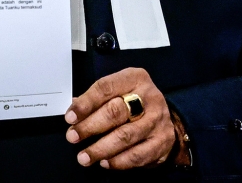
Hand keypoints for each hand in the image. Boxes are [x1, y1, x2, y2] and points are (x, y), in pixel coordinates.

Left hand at [65, 67, 182, 169]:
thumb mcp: (121, 90)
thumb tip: (75, 109)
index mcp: (135, 79)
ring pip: (124, 137)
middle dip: (90, 127)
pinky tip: (104, 162)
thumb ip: (99, 98)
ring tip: (84, 156)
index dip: (86, 103)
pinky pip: (136, 155)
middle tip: (73, 136)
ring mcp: (156, 121)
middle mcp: (148, 98)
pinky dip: (117, 161)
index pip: (106, 88)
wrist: (171, 120)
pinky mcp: (161, 143)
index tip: (70, 117)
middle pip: (114, 112)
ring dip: (100, 149)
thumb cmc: (138, 103)